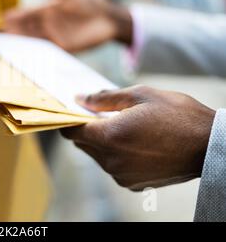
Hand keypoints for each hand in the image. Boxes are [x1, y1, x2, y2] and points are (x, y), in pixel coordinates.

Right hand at [2, 0, 132, 52]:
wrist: (109, 17)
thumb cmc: (90, 0)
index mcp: (48, 10)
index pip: (28, 14)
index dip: (17, 16)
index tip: (4, 16)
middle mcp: (49, 24)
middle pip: (28, 27)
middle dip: (15, 28)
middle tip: (2, 29)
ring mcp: (56, 36)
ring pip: (35, 38)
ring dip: (23, 38)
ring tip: (10, 37)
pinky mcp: (65, 47)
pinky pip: (48, 49)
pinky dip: (38, 50)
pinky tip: (28, 50)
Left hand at [61, 85, 215, 190]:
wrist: (209, 146)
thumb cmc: (178, 116)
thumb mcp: (140, 95)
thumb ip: (104, 98)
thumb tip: (80, 99)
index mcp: (109, 137)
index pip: (72, 131)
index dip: (69, 120)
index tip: (72, 111)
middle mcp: (111, 160)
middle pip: (83, 144)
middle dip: (87, 128)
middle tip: (102, 114)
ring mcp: (121, 175)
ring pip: (97, 155)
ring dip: (102, 141)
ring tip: (124, 127)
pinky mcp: (133, 184)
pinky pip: (112, 166)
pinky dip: (115, 154)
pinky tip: (134, 142)